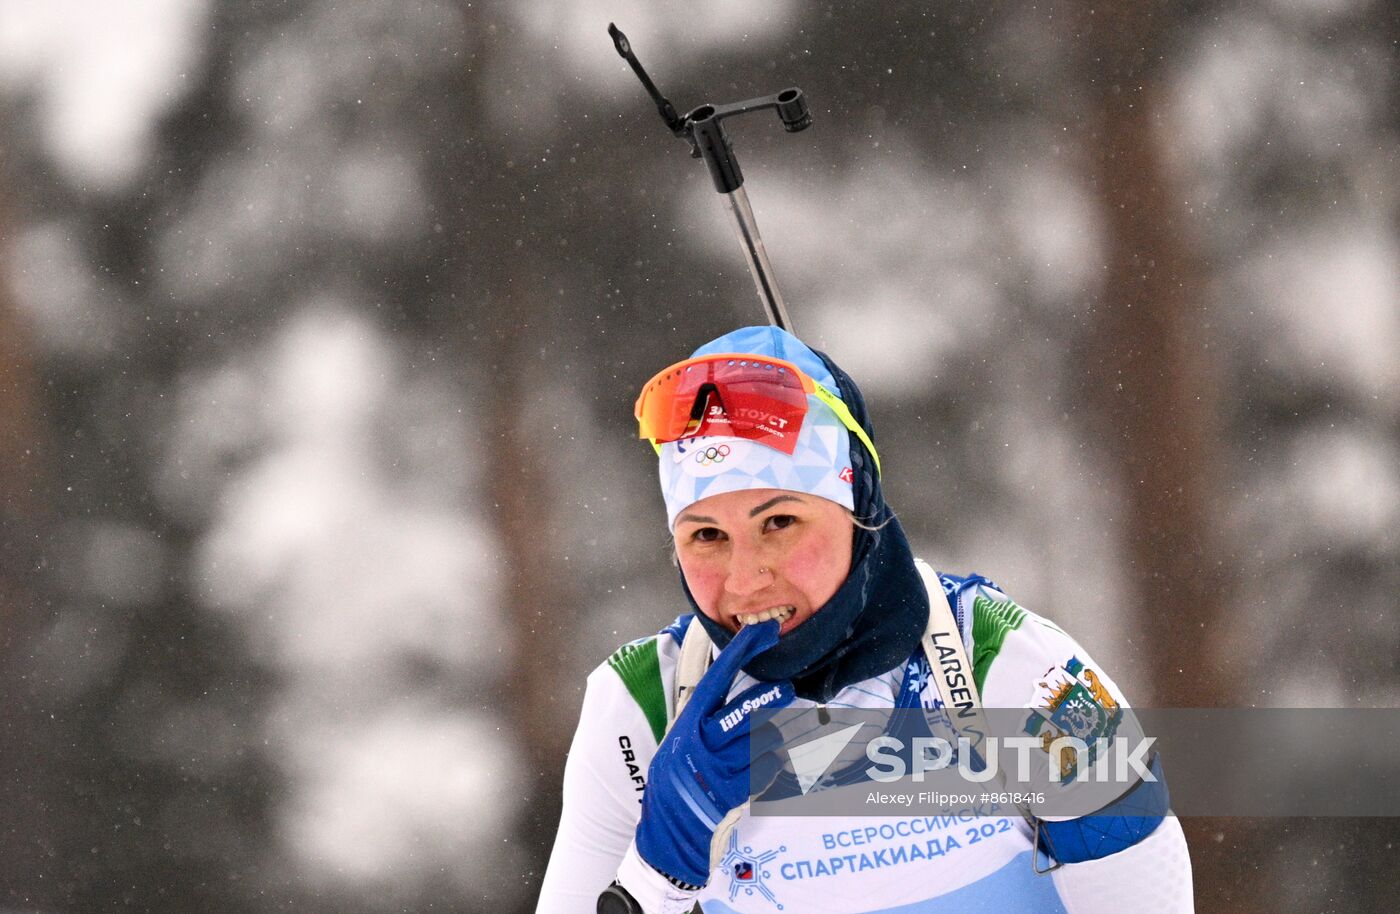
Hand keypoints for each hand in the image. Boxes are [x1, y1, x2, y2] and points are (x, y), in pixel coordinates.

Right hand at [634, 620, 793, 887]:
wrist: (667, 835)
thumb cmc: (672, 782)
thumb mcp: (676, 742)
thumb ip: (700, 715)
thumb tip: (723, 678)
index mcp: (686, 723)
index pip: (717, 678)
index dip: (741, 651)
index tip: (763, 631)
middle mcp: (702, 742)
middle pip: (746, 709)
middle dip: (771, 697)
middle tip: (788, 688)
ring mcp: (719, 768)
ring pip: (764, 739)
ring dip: (775, 737)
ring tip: (774, 738)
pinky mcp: (735, 792)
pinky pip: (768, 768)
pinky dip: (772, 764)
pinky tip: (767, 766)